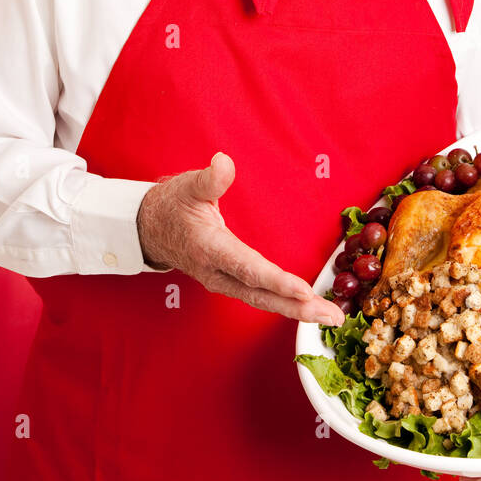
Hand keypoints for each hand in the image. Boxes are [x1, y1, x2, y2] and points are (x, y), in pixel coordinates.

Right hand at [136, 151, 344, 325]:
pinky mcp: (229, 282)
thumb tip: (224, 163)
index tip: (304, 290)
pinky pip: (259, 297)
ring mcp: (222, 281)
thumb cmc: (172, 205)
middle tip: (332, 317)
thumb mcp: (188, 186)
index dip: (276, 281)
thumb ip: (210, 179)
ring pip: (262, 301)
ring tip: (330, 317)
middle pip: (261, 296)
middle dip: (297, 308)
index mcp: (210, 248)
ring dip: (296, 310)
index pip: (248, 268)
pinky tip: (307, 306)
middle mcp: (217, 272)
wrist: (149, 228)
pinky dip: (284, 304)